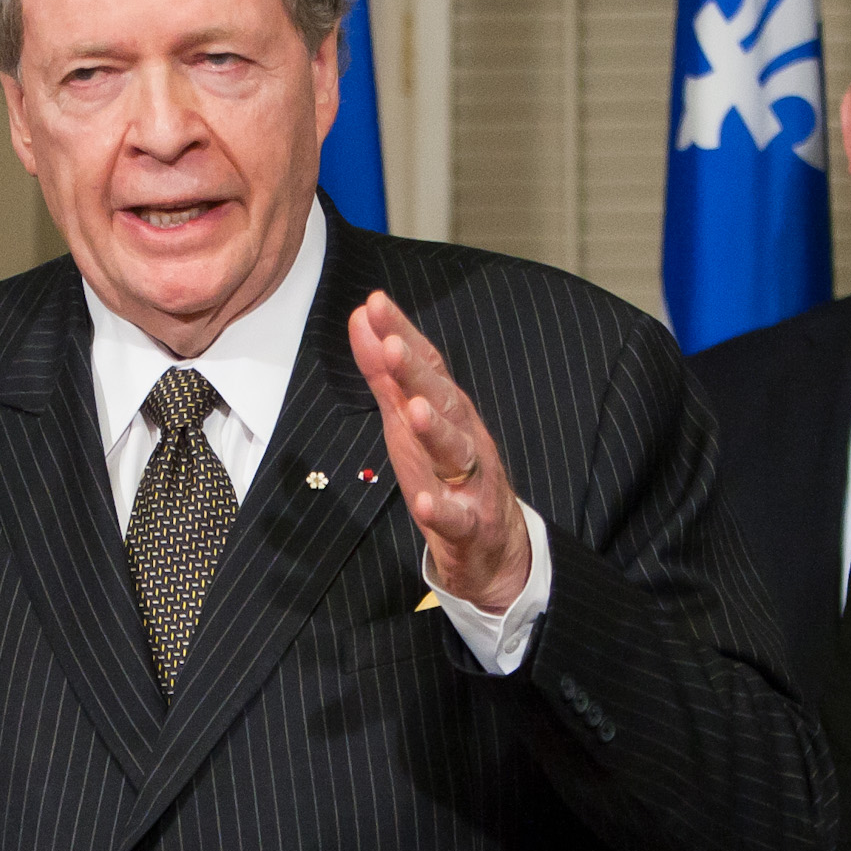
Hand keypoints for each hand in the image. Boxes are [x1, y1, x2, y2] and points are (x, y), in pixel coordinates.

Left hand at [347, 290, 530, 613]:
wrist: (490, 546)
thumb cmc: (444, 473)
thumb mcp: (409, 420)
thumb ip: (385, 373)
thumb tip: (361, 319)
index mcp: (447, 410)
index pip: (426, 364)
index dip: (402, 334)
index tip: (375, 304)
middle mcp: (463, 436)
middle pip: (441, 400)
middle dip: (417, 372)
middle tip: (392, 344)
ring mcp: (470, 481)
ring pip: (455, 453)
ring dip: (435, 431)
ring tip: (413, 410)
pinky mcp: (469, 525)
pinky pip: (455, 517)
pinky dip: (440, 508)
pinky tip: (422, 500)